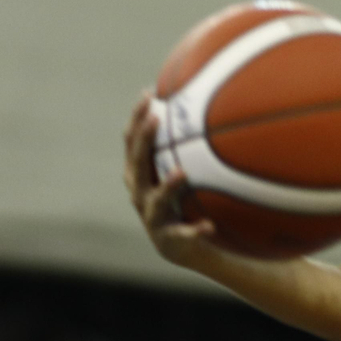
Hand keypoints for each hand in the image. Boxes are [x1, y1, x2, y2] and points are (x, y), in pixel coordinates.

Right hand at [123, 92, 217, 266]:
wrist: (187, 247)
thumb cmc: (184, 201)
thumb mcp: (181, 169)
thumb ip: (185, 143)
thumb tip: (207, 100)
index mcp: (139, 175)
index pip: (132, 142)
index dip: (137, 118)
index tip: (148, 94)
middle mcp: (140, 194)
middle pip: (137, 165)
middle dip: (144, 141)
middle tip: (156, 120)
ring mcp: (153, 218)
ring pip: (155, 200)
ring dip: (168, 186)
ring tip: (181, 173)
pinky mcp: (170, 241)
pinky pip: (184, 234)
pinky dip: (195, 229)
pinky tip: (209, 225)